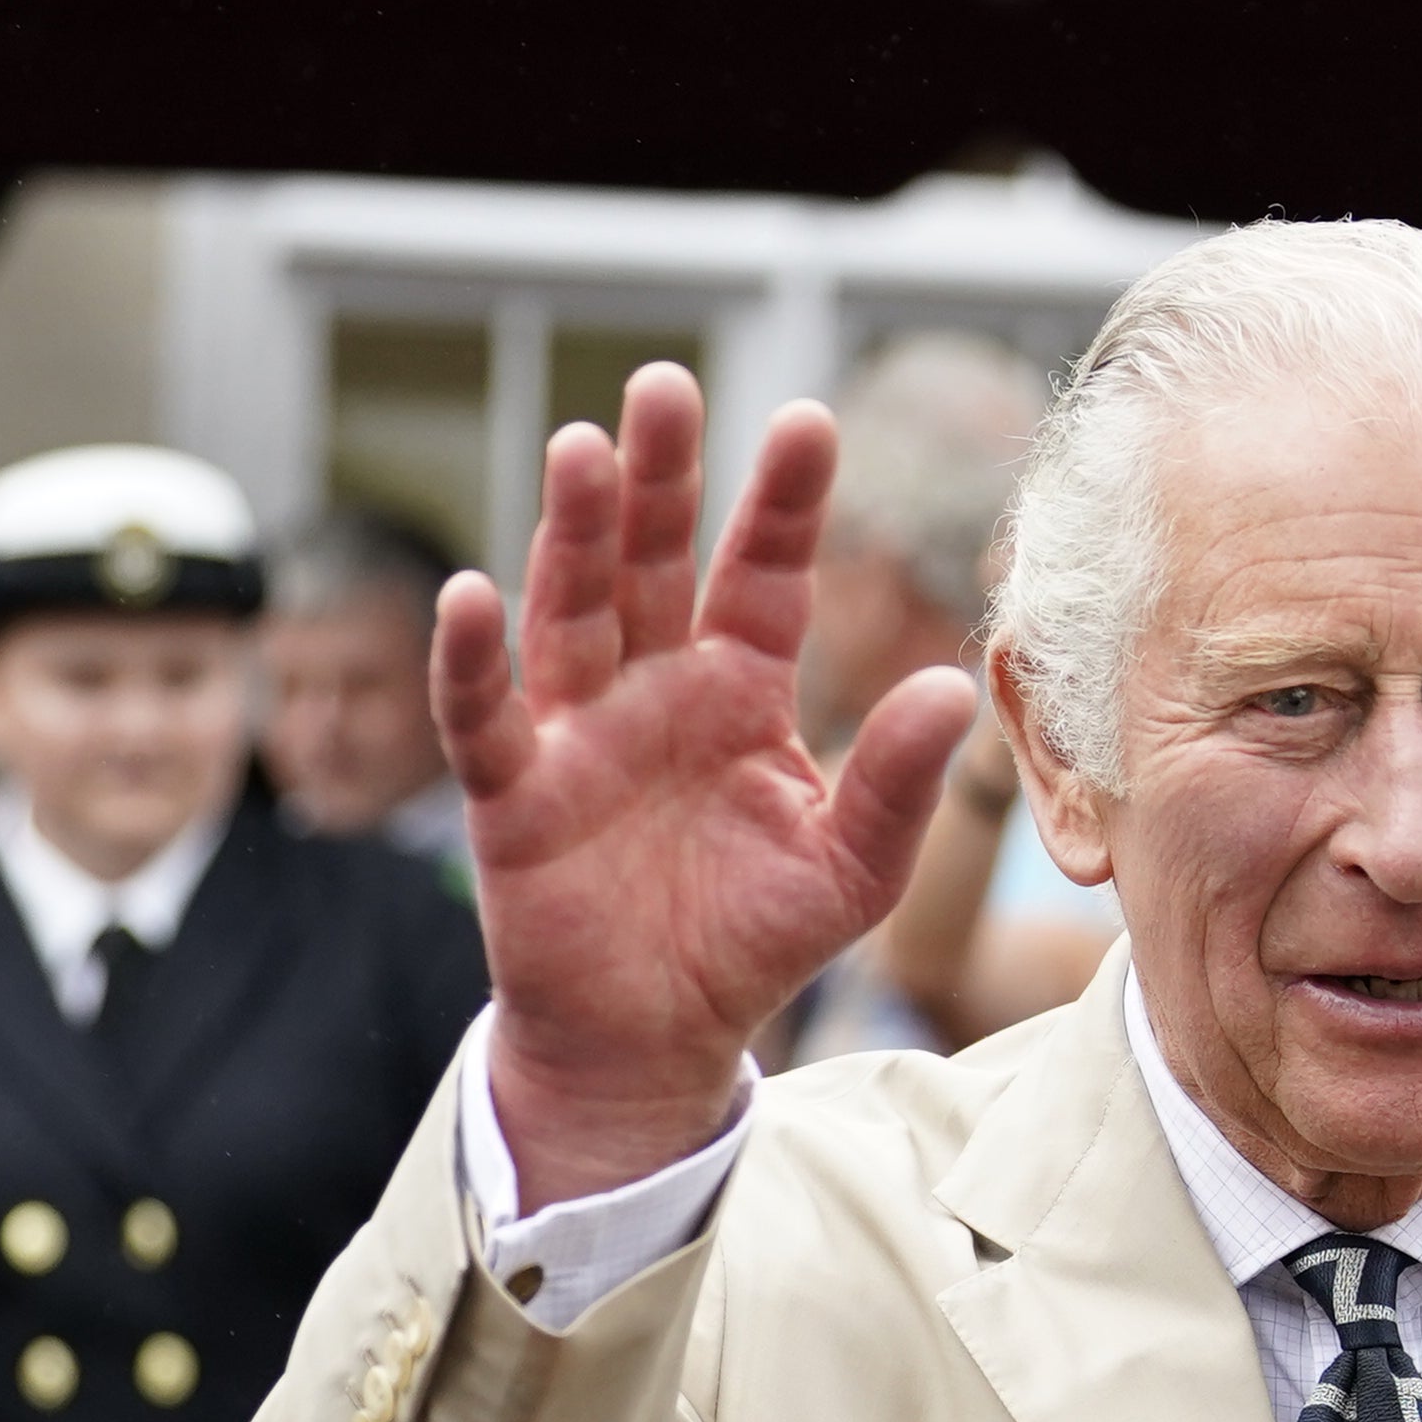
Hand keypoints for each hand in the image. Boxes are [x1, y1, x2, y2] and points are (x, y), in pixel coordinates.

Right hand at [436, 366, 977, 1205]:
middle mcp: (657, 686)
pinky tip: (470, 595)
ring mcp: (578, 729)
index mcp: (742, 689)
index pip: (765, 574)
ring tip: (581, 448)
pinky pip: (486, 715)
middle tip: (662, 384)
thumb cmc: (754, 941)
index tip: (808, 421)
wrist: (657, 1038)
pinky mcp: (514, 791)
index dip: (783, 503)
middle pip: (656, 561)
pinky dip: (472, 660)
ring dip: (572, 532)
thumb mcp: (853, 870)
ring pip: (571, 609)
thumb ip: (897, 783)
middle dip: (660, 477)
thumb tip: (951, 687)